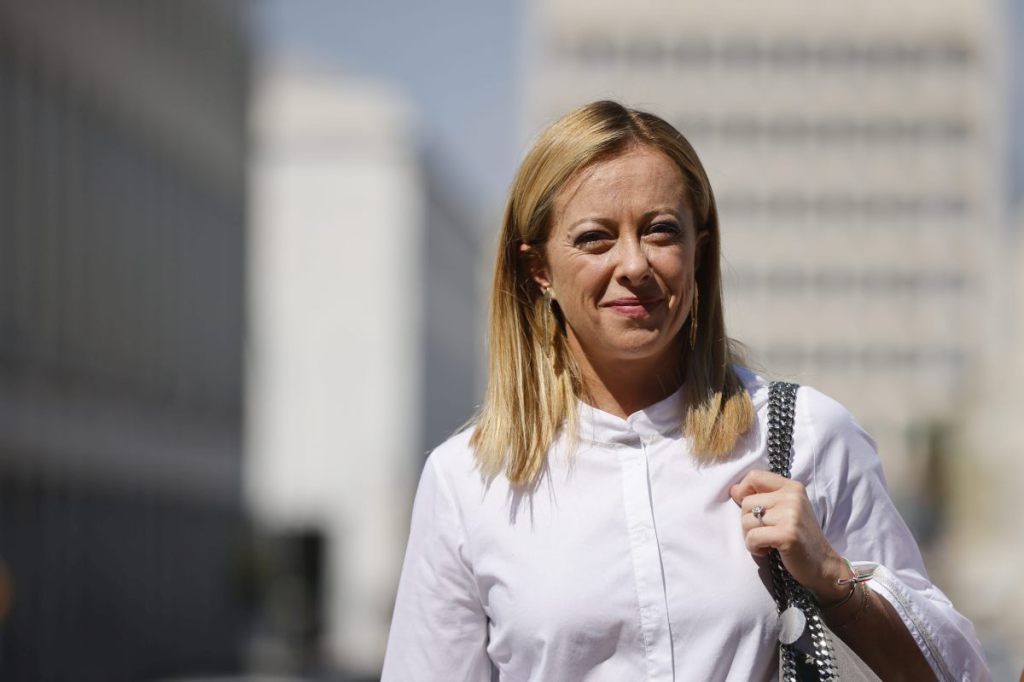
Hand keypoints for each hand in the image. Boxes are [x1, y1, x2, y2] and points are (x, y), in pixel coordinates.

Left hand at [729, 469, 851, 603]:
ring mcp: (791, 515)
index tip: (750, 509)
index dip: (743, 491)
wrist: (823, 564)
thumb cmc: (799, 537)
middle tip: (765, 533)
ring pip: (746, 521)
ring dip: (751, 537)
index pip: (754, 476)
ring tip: (768, 542)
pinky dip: (754, 548)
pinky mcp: (787, 535)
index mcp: (792, 487)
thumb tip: (733, 490)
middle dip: (748, 522)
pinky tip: (767, 551)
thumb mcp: (786, 510)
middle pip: (746, 502)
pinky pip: (753, 537)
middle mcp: (792, 497)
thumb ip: (763, 497)